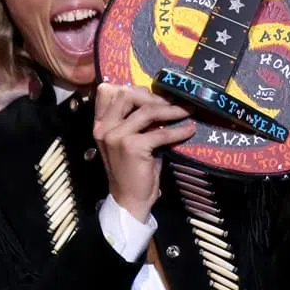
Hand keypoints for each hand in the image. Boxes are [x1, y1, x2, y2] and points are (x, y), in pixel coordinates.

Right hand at [93, 83, 194, 221]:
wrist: (129, 199)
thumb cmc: (132, 169)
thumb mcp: (127, 141)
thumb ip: (133, 120)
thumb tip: (158, 100)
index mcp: (100, 124)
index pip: (107, 92)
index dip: (132, 89)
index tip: (153, 95)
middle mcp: (104, 127)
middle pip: (128, 94)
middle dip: (153, 95)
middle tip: (172, 103)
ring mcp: (116, 136)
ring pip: (147, 110)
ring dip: (171, 109)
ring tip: (186, 111)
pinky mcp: (132, 147)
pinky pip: (160, 132)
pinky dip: (178, 130)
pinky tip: (189, 130)